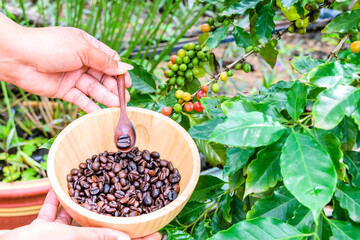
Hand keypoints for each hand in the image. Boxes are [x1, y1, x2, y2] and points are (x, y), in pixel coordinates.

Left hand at [0, 13, 132, 112]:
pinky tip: (100, 112)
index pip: (110, 60)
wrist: (18, 58)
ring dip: (106, 98)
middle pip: (104, 77)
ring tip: (117, 107)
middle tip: (125, 100)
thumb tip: (126, 68)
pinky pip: (81, 99)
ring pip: (94, 89)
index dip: (120, 72)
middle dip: (115, 88)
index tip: (127, 83)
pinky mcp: (65, 90)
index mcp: (87, 47)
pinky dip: (90, 106)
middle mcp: (82, 62)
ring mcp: (73, 77)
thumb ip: (105, 62)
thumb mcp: (83, 50)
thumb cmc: (50, 46)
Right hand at [0, 190, 161, 239]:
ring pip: (78, 214)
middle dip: (116, 214)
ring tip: (99, 185)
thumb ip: (97, 236)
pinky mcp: (44, 226)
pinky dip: (59, 198)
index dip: (139, 238)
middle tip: (134, 201)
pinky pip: (55, 209)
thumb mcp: (69, 238)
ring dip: (85, 201)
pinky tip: (64, 183)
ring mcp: (60, 233)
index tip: (159, 233)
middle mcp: (75, 239)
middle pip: (102, 225)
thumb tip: (126, 239)